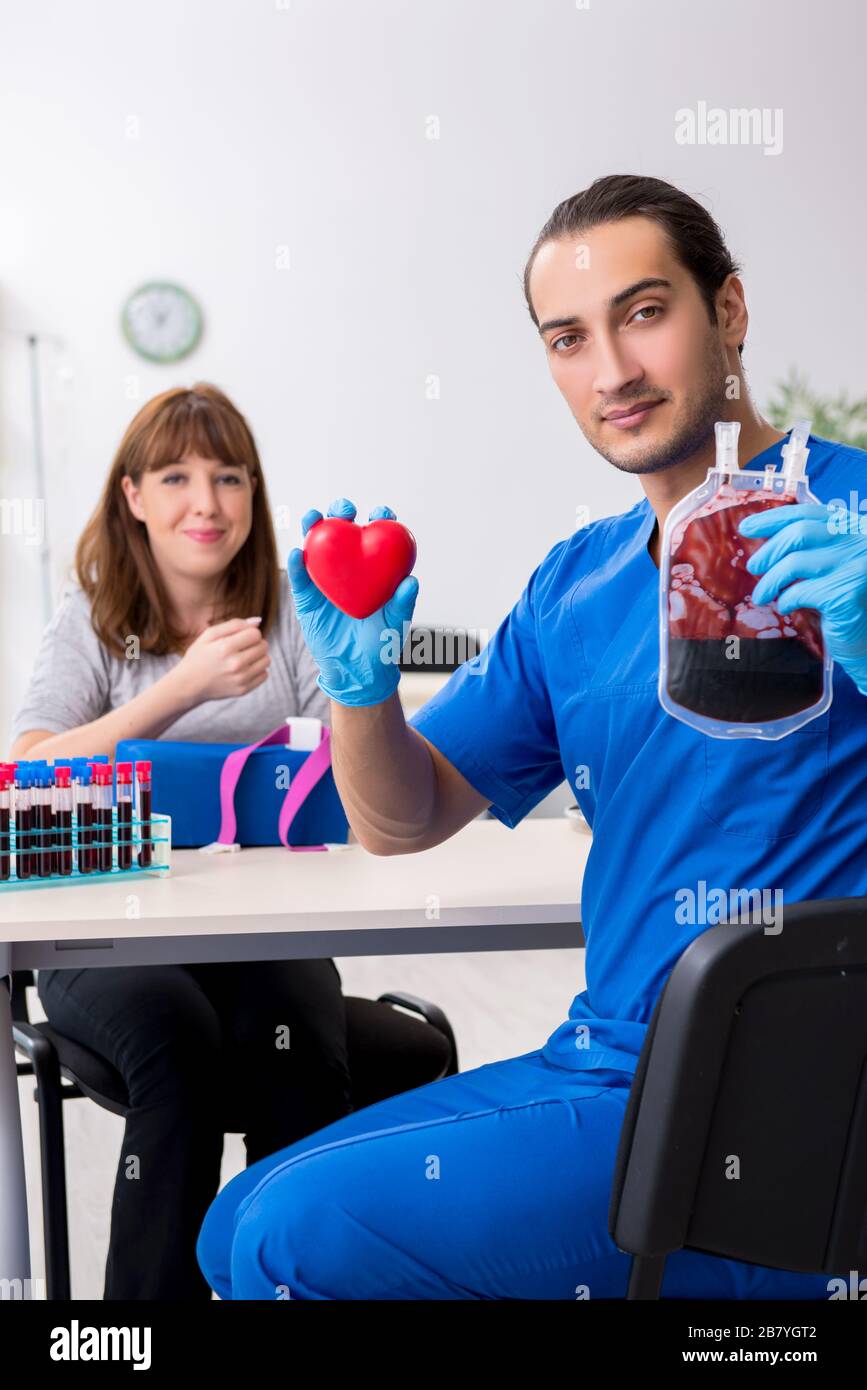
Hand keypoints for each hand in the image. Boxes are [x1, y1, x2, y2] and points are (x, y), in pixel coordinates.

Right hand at [173, 617, 270, 703]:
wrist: (188, 685)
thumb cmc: (199, 656)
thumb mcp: (209, 635)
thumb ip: (234, 624)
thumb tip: (258, 621)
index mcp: (225, 647)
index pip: (256, 634)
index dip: (250, 633)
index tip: (240, 637)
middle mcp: (235, 664)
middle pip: (263, 646)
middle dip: (255, 644)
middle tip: (242, 648)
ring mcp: (240, 679)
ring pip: (267, 660)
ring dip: (258, 657)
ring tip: (244, 658)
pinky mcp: (243, 690)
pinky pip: (264, 675)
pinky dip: (257, 671)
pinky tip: (244, 670)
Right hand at [288, 497, 418, 706]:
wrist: (356, 670)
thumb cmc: (381, 643)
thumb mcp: (396, 623)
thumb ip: (403, 603)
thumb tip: (411, 581)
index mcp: (371, 568)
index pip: (376, 536)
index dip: (379, 519)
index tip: (382, 514)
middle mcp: (347, 567)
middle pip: (342, 531)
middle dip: (342, 513)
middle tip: (344, 510)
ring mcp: (324, 579)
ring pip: (316, 547)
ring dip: (313, 527)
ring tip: (313, 517)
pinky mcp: (306, 597)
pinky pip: (299, 577)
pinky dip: (296, 563)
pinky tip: (297, 553)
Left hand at [739, 502, 866, 694]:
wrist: (866, 637)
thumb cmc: (843, 597)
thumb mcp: (829, 561)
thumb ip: (808, 546)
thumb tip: (761, 537)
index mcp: (854, 526)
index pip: (808, 513)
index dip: (774, 519)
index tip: (746, 527)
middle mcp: (860, 540)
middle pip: (800, 533)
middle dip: (769, 550)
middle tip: (753, 567)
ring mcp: (857, 565)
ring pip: (795, 562)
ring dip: (770, 580)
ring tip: (761, 595)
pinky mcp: (847, 593)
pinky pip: (801, 591)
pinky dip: (786, 600)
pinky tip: (785, 607)